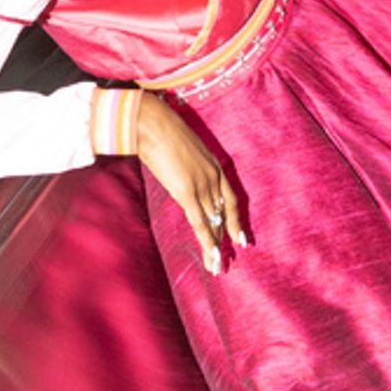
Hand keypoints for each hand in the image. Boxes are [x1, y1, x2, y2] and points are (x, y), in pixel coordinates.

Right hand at [137, 93, 245, 273]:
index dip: (234, 220)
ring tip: (218, 267)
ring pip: (213, 221)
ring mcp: (202, 184)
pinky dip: (207, 240)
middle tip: (230, 259)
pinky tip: (212, 256)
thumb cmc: (160, 129)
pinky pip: (200, 222)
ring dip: (215, 245)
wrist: (151, 122)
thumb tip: (180, 176)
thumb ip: (187, 166)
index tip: (239, 237)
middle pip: (222, 214)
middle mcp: (213, 177)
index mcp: (214, 165)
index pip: (230, 199)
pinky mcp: (187, 192)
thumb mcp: (182, 149)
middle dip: (225, 237)